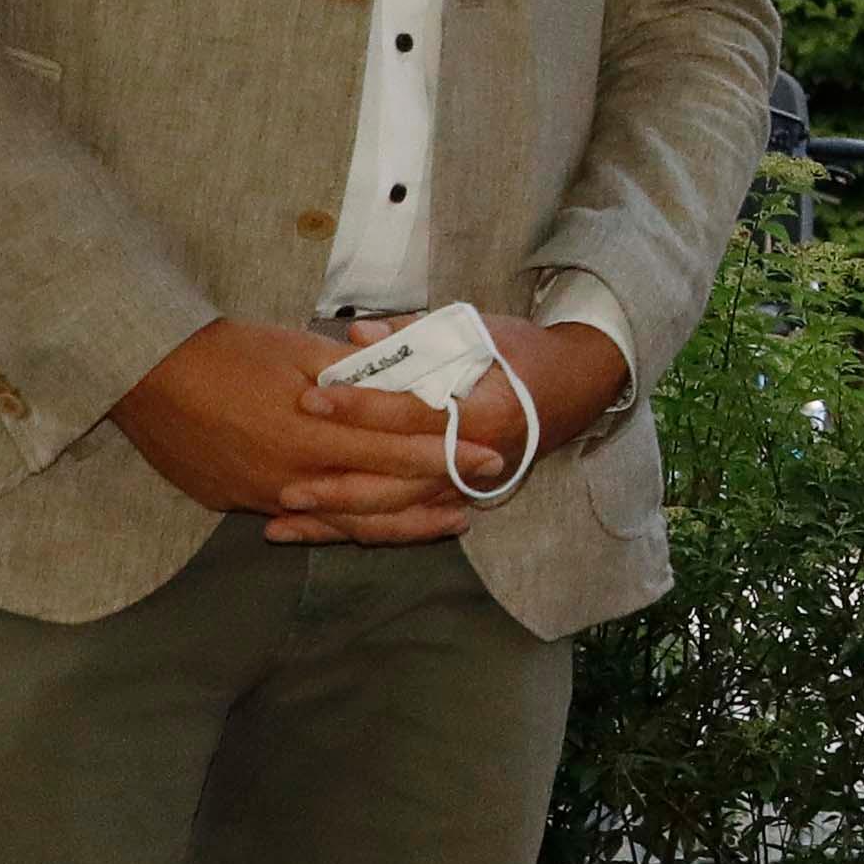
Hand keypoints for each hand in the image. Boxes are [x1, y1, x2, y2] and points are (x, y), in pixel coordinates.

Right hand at [110, 316, 489, 526]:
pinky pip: (299, 520)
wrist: (141, 371)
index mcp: (312, 431)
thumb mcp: (299, 350)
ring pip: (342, 520)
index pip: (397, 450)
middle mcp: (291, 474)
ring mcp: (260, 495)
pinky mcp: (234, 502)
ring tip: (439, 522)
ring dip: (394, 523)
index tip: (490, 456)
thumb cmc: (225, 350)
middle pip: (378, 498)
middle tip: (479, 496)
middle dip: (433, 498)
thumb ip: (358, 377)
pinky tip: (367, 523)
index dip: (447, 455)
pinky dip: (338, 523)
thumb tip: (409, 385)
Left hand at [268, 317, 632, 548]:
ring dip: (339, 521)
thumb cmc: (525, 350)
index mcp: (486, 411)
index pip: (411, 414)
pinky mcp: (464, 498)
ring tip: (283, 522)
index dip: (360, 408)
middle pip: (398, 481)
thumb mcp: (480, 329)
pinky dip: (361, 531)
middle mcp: (480, 459)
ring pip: (398, 514)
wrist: (580, 383)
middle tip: (284, 485)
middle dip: (338, 486)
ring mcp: (473, 485)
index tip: (312, 399)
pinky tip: (317, 534)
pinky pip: (408, 523)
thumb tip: (356, 338)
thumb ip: (414, 332)